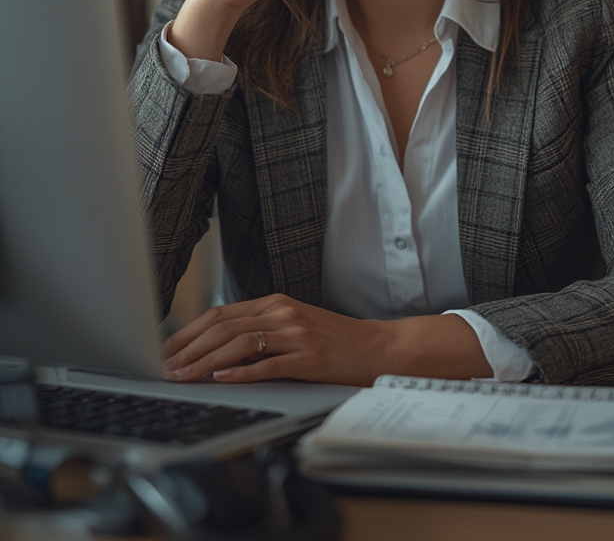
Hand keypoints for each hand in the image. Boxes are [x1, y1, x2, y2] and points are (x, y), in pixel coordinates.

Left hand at [162, 295, 492, 386]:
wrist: (378, 348)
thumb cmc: (334, 341)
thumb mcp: (294, 326)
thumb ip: (260, 330)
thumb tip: (215, 348)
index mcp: (276, 303)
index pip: (221, 313)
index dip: (189, 331)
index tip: (167, 349)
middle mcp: (283, 313)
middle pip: (224, 326)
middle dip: (189, 347)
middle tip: (166, 366)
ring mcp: (296, 334)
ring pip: (240, 343)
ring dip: (205, 362)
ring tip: (184, 375)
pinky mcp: (310, 357)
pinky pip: (269, 364)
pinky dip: (241, 372)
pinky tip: (221, 379)